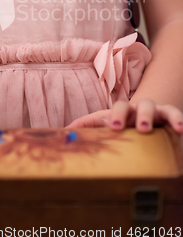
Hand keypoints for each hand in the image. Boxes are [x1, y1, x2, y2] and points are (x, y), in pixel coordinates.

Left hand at [65, 98, 182, 133]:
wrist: (143, 113)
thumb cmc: (122, 120)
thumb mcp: (106, 121)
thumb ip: (89, 125)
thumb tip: (65, 130)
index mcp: (122, 110)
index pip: (118, 108)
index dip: (115, 116)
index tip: (114, 127)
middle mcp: (139, 108)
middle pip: (140, 106)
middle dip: (141, 116)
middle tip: (142, 129)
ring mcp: (156, 111)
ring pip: (160, 108)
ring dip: (165, 116)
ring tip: (171, 128)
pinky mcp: (170, 116)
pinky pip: (176, 115)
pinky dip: (179, 120)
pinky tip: (182, 129)